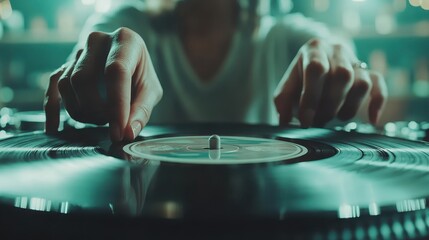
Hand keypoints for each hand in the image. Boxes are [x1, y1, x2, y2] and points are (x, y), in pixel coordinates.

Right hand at [44, 28, 162, 141]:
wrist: (127, 59)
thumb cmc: (141, 74)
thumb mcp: (151, 90)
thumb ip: (142, 110)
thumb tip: (127, 133)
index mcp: (125, 40)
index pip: (115, 71)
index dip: (116, 105)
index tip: (118, 132)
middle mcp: (98, 41)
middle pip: (83, 78)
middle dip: (96, 109)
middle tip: (112, 122)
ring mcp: (78, 52)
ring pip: (67, 85)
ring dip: (82, 111)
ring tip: (101, 119)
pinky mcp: (65, 65)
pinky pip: (53, 87)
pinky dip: (52, 109)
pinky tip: (54, 128)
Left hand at [274, 39, 386, 126]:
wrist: (320, 61)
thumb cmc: (302, 78)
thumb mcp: (287, 85)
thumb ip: (282, 101)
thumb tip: (284, 120)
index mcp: (314, 49)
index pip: (316, 69)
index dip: (311, 97)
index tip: (306, 120)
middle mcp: (337, 50)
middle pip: (342, 76)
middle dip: (329, 106)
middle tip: (318, 120)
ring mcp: (355, 60)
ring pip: (361, 83)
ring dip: (348, 107)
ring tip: (334, 117)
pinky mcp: (369, 72)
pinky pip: (379, 85)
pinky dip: (377, 103)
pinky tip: (371, 120)